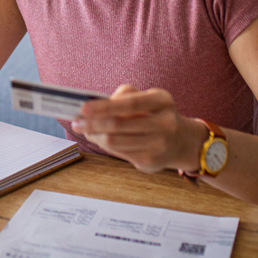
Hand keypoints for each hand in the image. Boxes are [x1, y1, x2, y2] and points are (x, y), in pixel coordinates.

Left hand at [70, 84, 203, 173]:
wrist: (182, 141)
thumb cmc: (156, 114)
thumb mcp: (148, 97)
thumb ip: (124, 96)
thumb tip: (95, 107)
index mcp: (162, 101)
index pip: (129, 103)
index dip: (104, 106)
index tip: (83, 108)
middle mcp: (165, 123)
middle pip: (119, 125)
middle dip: (92, 123)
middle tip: (76, 122)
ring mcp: (159, 145)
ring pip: (116, 142)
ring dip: (95, 136)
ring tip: (84, 130)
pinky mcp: (151, 162)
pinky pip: (119, 153)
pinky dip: (105, 145)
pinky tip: (99, 139)